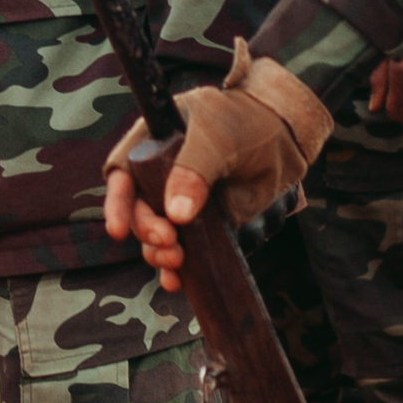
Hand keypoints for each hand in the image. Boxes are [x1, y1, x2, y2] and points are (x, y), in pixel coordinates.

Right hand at [103, 43, 333, 291]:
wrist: (285, 136)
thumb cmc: (245, 121)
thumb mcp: (216, 138)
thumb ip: (193, 171)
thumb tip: (176, 215)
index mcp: (150, 146)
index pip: (122, 177)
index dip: (117, 205)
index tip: (120, 230)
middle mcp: (159, 177)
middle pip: (138, 212)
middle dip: (147, 231)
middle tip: (168, 240)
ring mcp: (181, 202)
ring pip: (156, 235)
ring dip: (159, 253)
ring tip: (176, 260)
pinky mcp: (203, 225)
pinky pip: (183, 250)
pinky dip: (178, 270)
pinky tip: (178, 281)